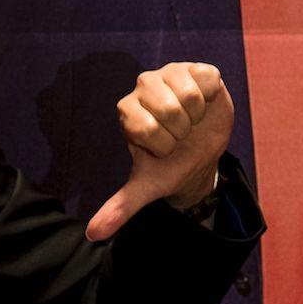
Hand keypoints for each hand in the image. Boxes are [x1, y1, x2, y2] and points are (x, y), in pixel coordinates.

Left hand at [86, 62, 232, 241]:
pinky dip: (211, 98)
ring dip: (197, 116)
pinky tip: (204, 105)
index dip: (162, 145)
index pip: (145, 128)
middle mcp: (144, 85)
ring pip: (188, 94)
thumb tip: (92, 235)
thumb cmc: (170, 164)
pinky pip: (208, 79)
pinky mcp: (196, 68)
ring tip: (192, 120)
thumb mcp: (147, 186)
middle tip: (180, 134)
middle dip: (181, 132)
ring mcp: (170, 73)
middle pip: (169, 110)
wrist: (202, 151)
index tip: (163, 149)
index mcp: (127, 110)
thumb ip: (121, 206)